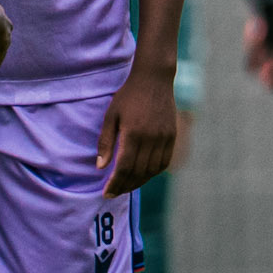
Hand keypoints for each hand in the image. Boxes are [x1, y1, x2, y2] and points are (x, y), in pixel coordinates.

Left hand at [96, 64, 176, 195]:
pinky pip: (164, 162)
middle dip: (125, 186)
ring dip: (139, 182)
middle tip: (114, 193)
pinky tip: (143, 175)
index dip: (115, 183)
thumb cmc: (128, 96)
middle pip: (138, 172)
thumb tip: (100, 167)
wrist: (154, 79)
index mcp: (134, 133)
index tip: (106, 193)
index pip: (124, 167)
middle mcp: (151, 138)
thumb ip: (106, 142)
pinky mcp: (172, 136)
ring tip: (126, 186)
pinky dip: (153, 172)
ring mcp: (164, 138)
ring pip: (152, 170)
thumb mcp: (111, 116)